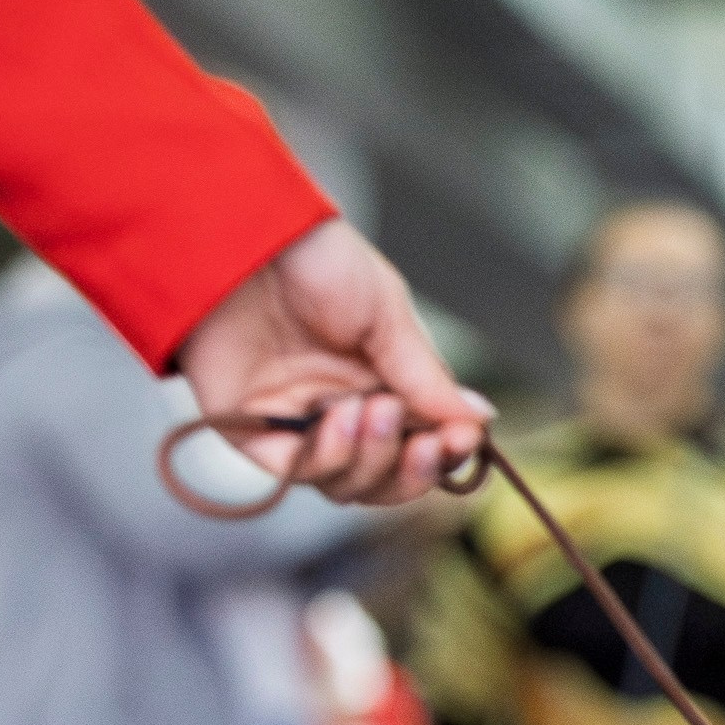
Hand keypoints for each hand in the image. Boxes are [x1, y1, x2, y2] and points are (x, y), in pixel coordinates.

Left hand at [179, 218, 492, 505]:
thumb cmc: (315, 260)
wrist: (242, 239)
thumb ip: (427, 377)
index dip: (444, 453)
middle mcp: (342, 412)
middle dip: (411, 470)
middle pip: (387, 480)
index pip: (420, 444)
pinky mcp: (253, 433)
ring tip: (372, 411)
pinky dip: (326, 457)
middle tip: (423, 440)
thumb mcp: (386, 313)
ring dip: (371, 460)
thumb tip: (481, 419)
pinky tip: (338, 420)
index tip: (461, 439)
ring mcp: (297, 426)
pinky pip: (298, 473)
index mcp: (381, 384)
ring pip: (347, 485)